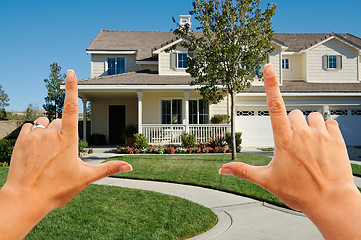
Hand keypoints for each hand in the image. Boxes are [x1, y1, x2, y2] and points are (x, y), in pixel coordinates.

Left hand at [0, 70, 131, 238]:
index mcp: (68, 139)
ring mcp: (33, 136)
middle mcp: (50, 133)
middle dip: (61, 132)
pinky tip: (35, 150)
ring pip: (43, 123)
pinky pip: (29, 127)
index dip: (72, 88)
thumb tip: (129, 167)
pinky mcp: (20, 140)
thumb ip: (108, 169)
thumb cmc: (56, 189)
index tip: (70, 72)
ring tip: (46, 151)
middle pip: (59, 122)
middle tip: (60, 154)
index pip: (71, 107)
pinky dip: (33, 134)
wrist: (25, 199)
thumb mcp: (85, 178)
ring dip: (47, 131)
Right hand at [219, 64, 360, 238]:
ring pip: (311, 116)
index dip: (270, 84)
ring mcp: (321, 134)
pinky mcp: (336, 138)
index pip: (274, 105)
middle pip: (294, 114)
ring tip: (309, 145)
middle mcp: (302, 133)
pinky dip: (324, 130)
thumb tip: (222, 169)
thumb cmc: (299, 192)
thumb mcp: (267, 181)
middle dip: (291, 125)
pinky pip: (329, 122)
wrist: (331, 202)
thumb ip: (242, 171)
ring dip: (308, 126)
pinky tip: (322, 145)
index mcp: (284, 140)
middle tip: (294, 145)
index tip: (268, 67)